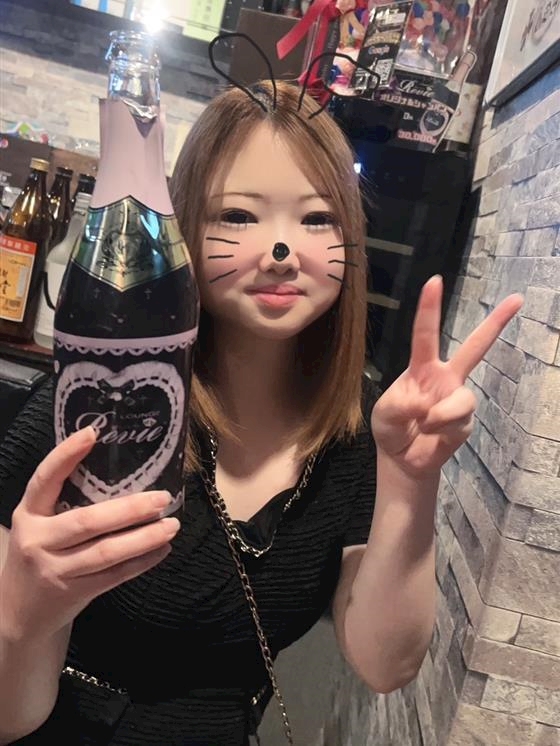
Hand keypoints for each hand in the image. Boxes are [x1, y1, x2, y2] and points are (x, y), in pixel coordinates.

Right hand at [1, 428, 179, 641]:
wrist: (17, 612)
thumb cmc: (39, 553)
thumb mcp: (40, 523)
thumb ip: (66, 500)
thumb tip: (122, 466)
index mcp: (28, 513)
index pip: (45, 479)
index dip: (66, 455)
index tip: (93, 432)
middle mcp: (38, 540)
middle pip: (88, 522)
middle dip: (130, 509)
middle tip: (162, 497)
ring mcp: (54, 570)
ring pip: (106, 552)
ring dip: (144, 538)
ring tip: (172, 525)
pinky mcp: (73, 593)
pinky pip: (114, 575)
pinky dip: (142, 562)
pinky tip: (162, 549)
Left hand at [371, 275, 523, 478]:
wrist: (402, 458)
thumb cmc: (391, 427)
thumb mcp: (384, 413)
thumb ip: (399, 404)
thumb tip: (425, 404)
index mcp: (421, 367)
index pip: (425, 333)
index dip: (429, 307)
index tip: (435, 280)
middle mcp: (445, 377)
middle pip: (474, 347)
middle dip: (496, 323)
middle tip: (517, 299)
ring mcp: (457, 398)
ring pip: (463, 398)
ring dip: (440, 414)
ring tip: (424, 424)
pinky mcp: (465, 422)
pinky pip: (459, 421)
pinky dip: (440, 428)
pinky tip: (431, 434)